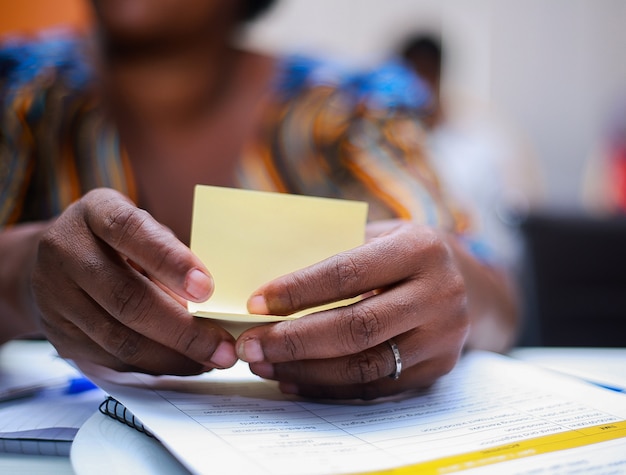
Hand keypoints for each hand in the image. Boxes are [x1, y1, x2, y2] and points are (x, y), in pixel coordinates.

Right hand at [31, 188, 236, 374]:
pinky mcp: (58, 334)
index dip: (170, 261)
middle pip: (126, 297)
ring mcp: (54, 296)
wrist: (54, 260)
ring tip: (210, 360)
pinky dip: (153, 365)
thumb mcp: (144, 230)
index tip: (207, 289)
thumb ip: (172, 256)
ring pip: (119, 338)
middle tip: (223, 346)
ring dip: (172, 356)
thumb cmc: (119, 242)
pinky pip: (110, 359)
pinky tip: (183, 364)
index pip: (130, 231)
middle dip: (182, 329)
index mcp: (96, 212)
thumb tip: (213, 304)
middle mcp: (65, 251)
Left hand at [236, 220, 468, 399]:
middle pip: (356, 327)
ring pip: (364, 365)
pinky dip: (329, 388)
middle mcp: (439, 294)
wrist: (468, 283)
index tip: (255, 302)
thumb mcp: (379, 235)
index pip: (348, 272)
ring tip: (264, 364)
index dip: (298, 290)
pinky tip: (294, 380)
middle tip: (250, 345)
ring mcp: (443, 337)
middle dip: (294, 340)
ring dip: (305, 370)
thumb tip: (267, 283)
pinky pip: (375, 387)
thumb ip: (334, 251)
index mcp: (421, 249)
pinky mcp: (437, 369)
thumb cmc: (405, 253)